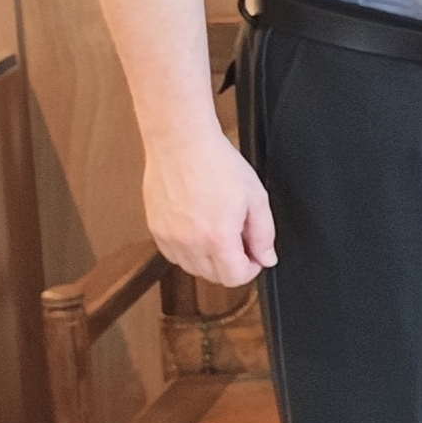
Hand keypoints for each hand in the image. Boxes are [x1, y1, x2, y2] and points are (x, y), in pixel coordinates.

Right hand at [142, 129, 275, 286]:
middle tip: (240, 242)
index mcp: (216, 237)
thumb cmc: (217, 164)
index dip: (250, 270)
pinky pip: (173, 255)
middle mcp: (188, 242)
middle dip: (232, 266)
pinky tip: (199, 232)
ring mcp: (168, 237)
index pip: (233, 278)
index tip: (255, 257)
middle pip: (213, 277)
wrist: (181, 144)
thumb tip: (266, 258)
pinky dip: (188, 251)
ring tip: (219, 233)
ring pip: (192, 268)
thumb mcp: (255, 197)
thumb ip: (263, 233)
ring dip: (209, 260)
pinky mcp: (155, 229)